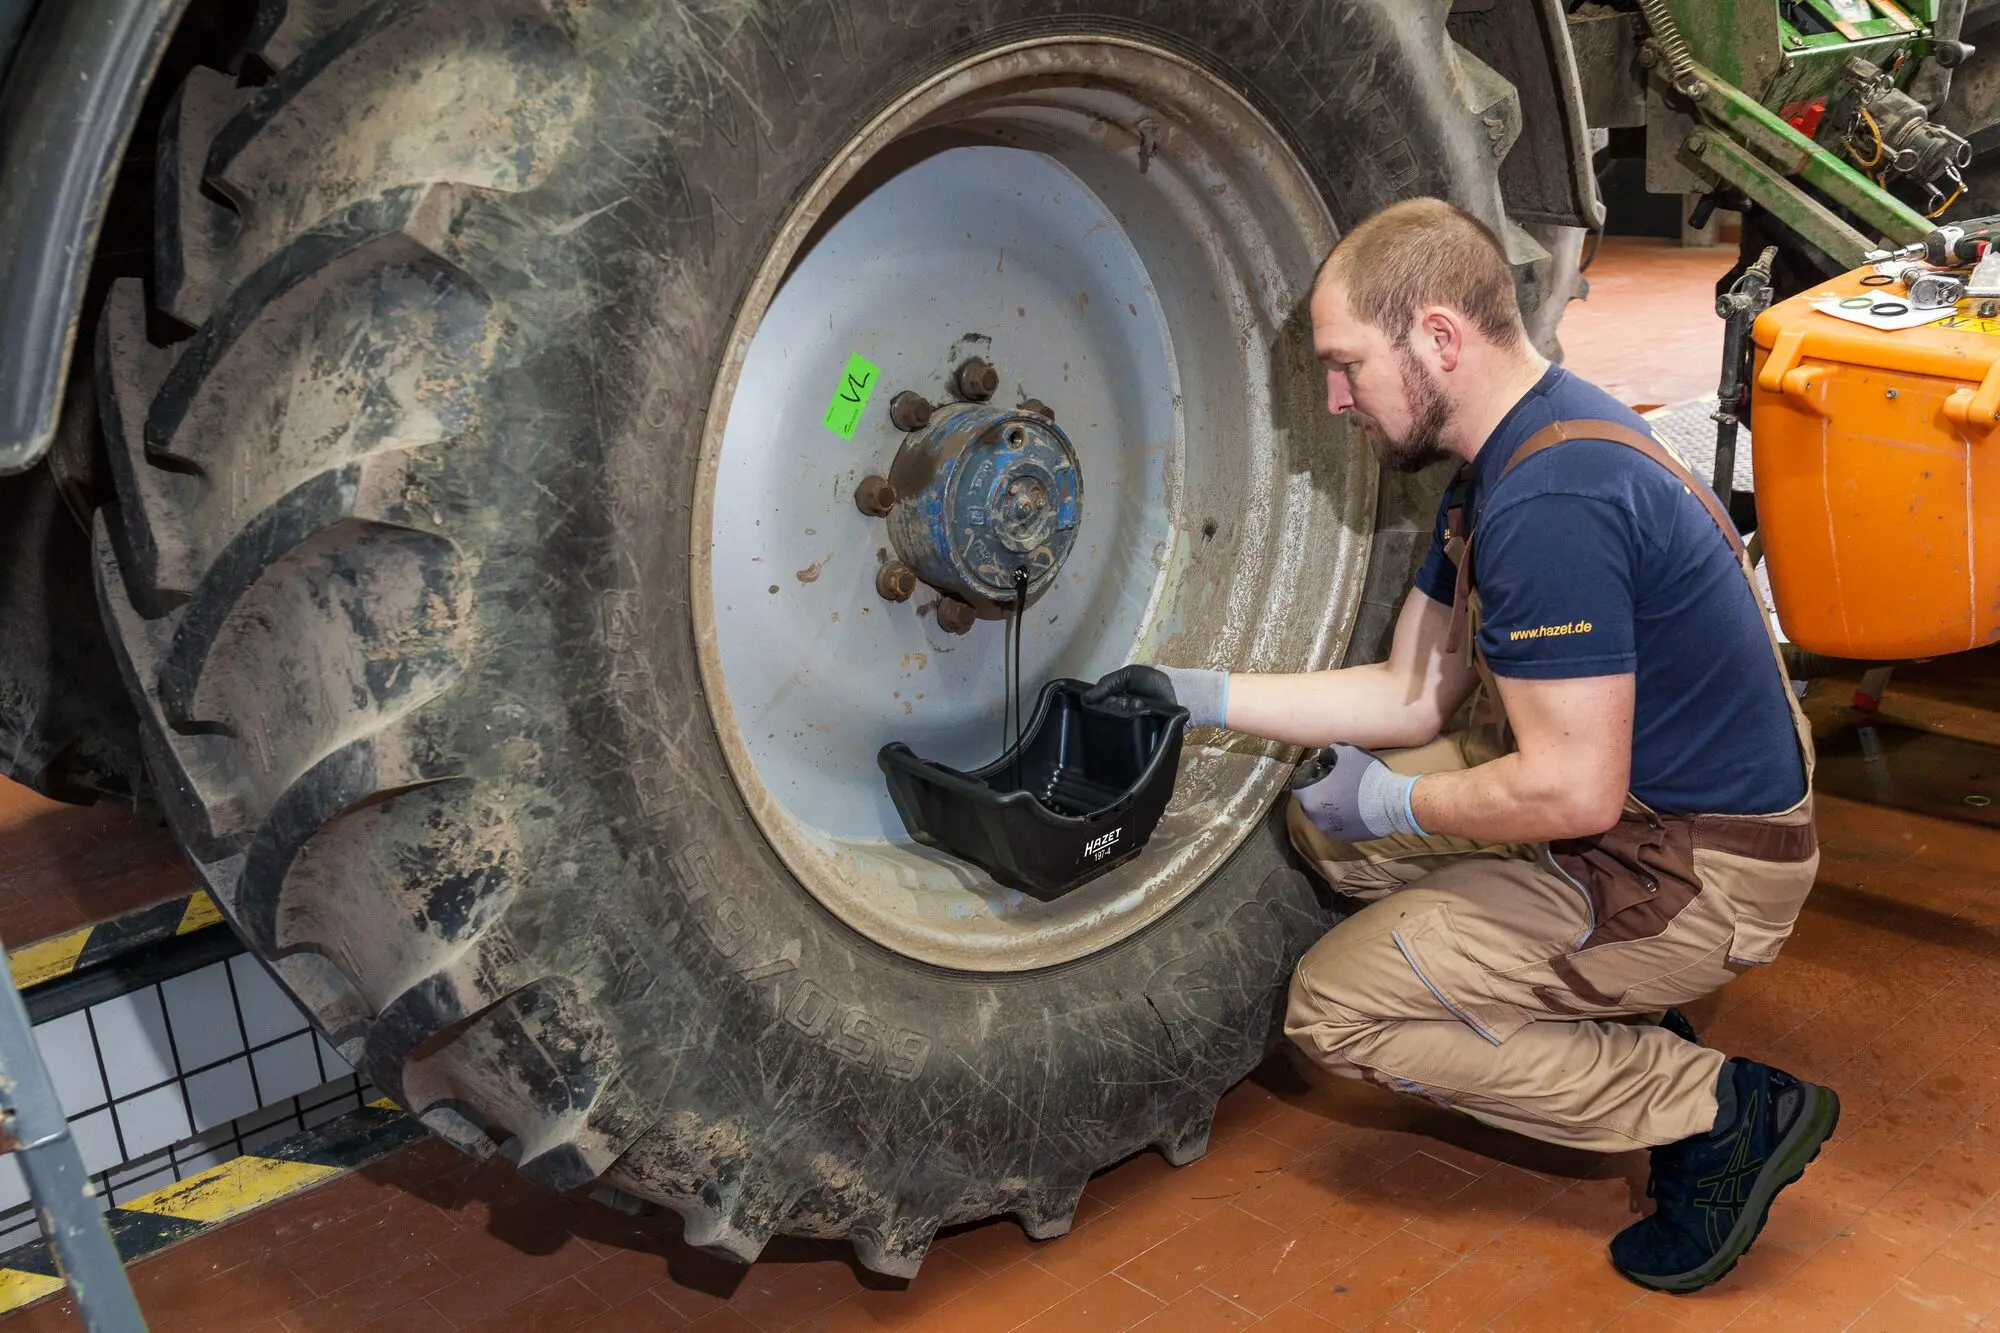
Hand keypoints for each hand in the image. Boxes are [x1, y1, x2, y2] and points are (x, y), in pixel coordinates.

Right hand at [1084, 664, 1227, 728]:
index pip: (1101, 702)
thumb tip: (1085, 698)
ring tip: (1138, 707)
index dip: (1100, 701)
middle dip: (1115, 706)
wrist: (1184, 695)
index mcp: (1121, 695)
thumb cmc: (1159, 681)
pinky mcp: (1142, 734)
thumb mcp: (1129, 675)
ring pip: (1117, 724)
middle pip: (1107, 713)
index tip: (1104, 699)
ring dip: (1125, 713)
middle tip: (1127, 702)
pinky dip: (1131, 726)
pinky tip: (1139, 716)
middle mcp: (1125, 709)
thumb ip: (1107, 683)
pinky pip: (1129, 735)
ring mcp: (1134, 722)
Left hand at [1291, 743, 1425, 840]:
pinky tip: (1353, 804)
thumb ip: (1330, 752)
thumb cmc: (1365, 777)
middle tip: (1331, 778)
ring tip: (1343, 791)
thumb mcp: (1347, 752)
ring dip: (1328, 802)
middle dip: (1317, 788)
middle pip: (1310, 800)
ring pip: (1323, 814)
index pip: (1299, 785)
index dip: (1307, 774)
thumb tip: (1324, 757)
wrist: (1392, 804)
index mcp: (1311, 799)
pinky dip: (1341, 814)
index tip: (1318, 767)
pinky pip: (1337, 823)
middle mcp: (1316, 818)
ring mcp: (1331, 830)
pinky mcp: (1346, 837)